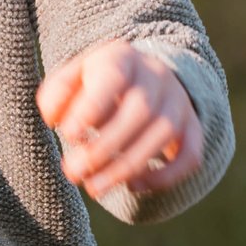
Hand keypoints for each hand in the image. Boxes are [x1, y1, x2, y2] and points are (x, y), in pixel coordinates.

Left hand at [37, 39, 204, 211]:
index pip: (113, 77)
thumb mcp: (72, 78)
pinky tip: (133, 186)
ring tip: (94, 188)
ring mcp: (178, 101)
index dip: (92, 108)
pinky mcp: (191, 127)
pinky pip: (190, 154)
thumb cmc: (96, 83)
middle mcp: (156, 76)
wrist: (142, 77)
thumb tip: (54, 120)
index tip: (69, 135)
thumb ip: (56, 95)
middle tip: (73, 172)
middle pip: (140, 110)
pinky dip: (164, 176)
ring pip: (163, 134)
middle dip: (104, 147)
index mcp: (122, 57)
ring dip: (127, 166)